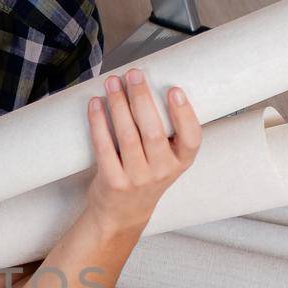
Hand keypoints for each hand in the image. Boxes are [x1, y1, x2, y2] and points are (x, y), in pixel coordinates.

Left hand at [85, 67, 200, 237]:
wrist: (122, 213)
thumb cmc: (144, 177)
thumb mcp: (166, 160)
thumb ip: (165, 133)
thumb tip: (147, 85)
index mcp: (180, 162)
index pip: (191, 138)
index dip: (184, 114)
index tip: (175, 90)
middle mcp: (161, 172)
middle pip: (153, 131)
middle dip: (141, 98)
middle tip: (133, 74)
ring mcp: (137, 179)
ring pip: (127, 136)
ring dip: (118, 105)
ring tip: (112, 83)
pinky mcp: (113, 182)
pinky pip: (104, 147)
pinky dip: (98, 123)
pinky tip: (96, 105)